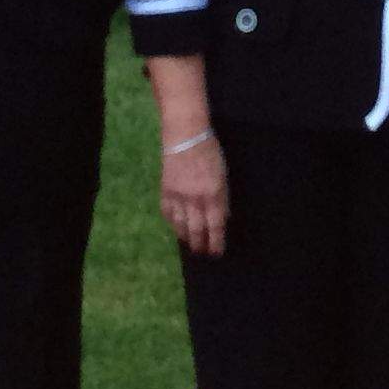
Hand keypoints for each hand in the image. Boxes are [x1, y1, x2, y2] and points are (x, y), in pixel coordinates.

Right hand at [161, 136, 227, 256]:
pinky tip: (176, 227)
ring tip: (189, 243)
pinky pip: (167, 213)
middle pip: (196, 229)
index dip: (216, 242)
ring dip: (185, 237)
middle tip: (202, 252)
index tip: (217, 253)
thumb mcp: (223, 176)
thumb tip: (222, 218)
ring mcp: (177, 196)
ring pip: (180, 224)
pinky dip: (172, 223)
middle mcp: (194, 199)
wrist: (185, 136)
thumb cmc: (210, 153)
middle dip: (200, 244)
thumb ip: (222, 199)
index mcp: (212, 194)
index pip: (215, 225)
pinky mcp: (165, 190)